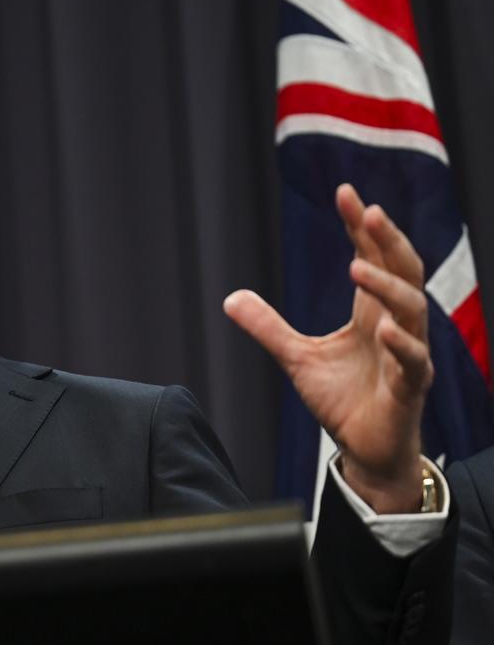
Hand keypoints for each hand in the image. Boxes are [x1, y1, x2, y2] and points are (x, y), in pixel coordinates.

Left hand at [224, 184, 431, 513]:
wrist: (365, 450)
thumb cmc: (342, 400)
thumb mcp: (296, 358)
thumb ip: (269, 327)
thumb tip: (230, 297)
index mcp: (372, 312)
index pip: (373, 258)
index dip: (361, 227)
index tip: (345, 194)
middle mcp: (396, 325)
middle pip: (403, 271)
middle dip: (387, 240)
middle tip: (368, 211)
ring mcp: (408, 354)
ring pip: (411, 309)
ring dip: (386, 286)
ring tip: (356, 266)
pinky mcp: (410, 387)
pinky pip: (413, 361)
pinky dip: (401, 343)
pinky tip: (383, 327)